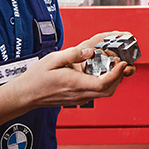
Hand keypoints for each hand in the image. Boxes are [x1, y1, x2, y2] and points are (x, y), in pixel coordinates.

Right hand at [14, 32, 133, 109]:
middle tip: (118, 62)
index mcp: (75, 83)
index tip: (121, 63)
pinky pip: (97, 92)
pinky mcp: (78, 98)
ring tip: (111, 65)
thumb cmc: (37, 79)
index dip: (116, 73)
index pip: (103, 83)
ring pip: (105, 93)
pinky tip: (100, 71)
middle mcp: (80, 93)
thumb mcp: (52, 59)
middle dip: (119, 76)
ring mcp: (80, 97)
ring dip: (113, 80)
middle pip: (109, 90)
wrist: (26, 94)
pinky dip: (104, 83)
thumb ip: (72, 54)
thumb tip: (89, 51)